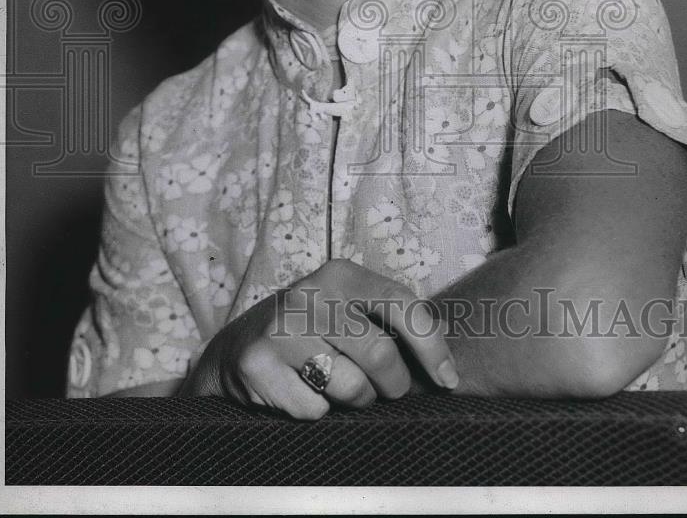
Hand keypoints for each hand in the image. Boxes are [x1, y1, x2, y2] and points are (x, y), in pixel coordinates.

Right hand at [179, 259, 457, 418]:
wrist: (238, 347)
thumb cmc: (314, 329)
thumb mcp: (349, 309)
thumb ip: (391, 323)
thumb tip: (446, 367)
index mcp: (340, 274)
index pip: (402, 304)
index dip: (432, 346)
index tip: (447, 380)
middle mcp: (308, 295)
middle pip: (380, 355)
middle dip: (393, 384)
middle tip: (386, 389)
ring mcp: (280, 329)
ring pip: (350, 388)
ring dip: (356, 400)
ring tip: (339, 386)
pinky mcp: (258, 365)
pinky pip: (314, 410)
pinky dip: (318, 412)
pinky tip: (303, 391)